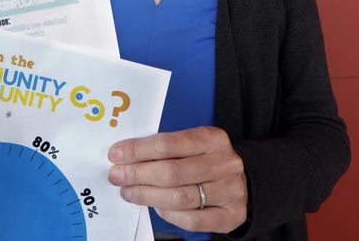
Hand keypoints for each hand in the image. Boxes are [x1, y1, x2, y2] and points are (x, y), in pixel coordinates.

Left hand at [108, 126, 246, 232]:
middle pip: (172, 172)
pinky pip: (192, 220)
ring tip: (129, 192)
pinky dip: (168, 214)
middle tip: (117, 176)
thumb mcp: (193, 144)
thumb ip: (165, 149)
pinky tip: (155, 207)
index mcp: (212, 138)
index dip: (138, 150)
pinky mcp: (230, 215)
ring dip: (147, 195)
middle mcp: (224, 163)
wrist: (242, 181)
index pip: (169, 143)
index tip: (116, 154)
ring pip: (180, 197)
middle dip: (138, 174)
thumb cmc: (207, 160)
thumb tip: (125, 156)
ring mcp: (230, 191)